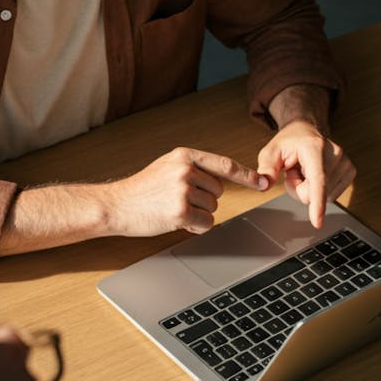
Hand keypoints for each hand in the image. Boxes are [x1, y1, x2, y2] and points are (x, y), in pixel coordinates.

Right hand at [106, 147, 268, 235]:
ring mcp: (183, 190)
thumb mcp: (168, 166)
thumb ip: (193, 167)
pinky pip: (205, 222)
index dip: (247, 175)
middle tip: (179, 199)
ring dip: (198, 213)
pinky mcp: (181, 211)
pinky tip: (175, 220)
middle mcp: (185, 170)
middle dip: (205, 199)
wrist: (117, 205)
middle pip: (219, 191)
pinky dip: (195, 226)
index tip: (262, 182)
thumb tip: (221, 180)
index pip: (224, 165)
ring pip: (212, 208)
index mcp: (184, 155)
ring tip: (173, 208)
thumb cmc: (143, 188)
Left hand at [258, 120, 353, 228]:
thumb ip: (266, 169)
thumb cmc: (288, 142)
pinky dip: (320, 190)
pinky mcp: (350, 170)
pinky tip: (315, 175)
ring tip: (305, 171)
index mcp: (314, 147)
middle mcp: (334, 152)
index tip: (317, 222)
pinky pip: (332, 196)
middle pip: (314, 193)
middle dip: (300, 188)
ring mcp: (345, 161)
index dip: (317, 203)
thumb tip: (263, 185)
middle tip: (295, 170)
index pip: (317, 180)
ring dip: (310, 189)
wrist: (306, 131)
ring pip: (324, 197)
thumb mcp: (270, 152)